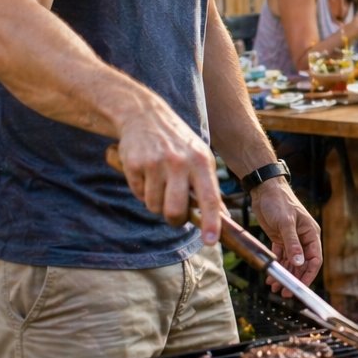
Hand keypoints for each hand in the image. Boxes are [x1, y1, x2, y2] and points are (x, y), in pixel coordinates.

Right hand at [109, 113, 224, 242]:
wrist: (145, 115)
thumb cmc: (179, 142)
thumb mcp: (201, 158)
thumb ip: (209, 187)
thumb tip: (222, 218)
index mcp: (202, 162)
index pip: (210, 199)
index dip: (211, 223)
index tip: (210, 242)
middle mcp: (180, 163)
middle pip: (175, 210)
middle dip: (174, 219)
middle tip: (175, 215)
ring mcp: (156, 163)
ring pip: (154, 206)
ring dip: (156, 204)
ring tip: (160, 186)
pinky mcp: (135, 164)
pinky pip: (138, 194)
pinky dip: (141, 191)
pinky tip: (146, 175)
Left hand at [249, 179, 322, 292]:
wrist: (264, 190)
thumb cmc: (279, 202)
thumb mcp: (286, 223)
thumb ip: (293, 244)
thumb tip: (300, 263)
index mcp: (311, 234)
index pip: (315, 259)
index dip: (309, 274)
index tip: (300, 287)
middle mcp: (304, 239)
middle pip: (303, 264)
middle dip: (294, 278)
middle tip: (284, 292)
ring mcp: (292, 240)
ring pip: (291, 263)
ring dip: (284, 275)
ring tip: (274, 287)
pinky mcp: (280, 239)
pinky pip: (281, 257)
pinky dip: (277, 266)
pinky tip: (270, 276)